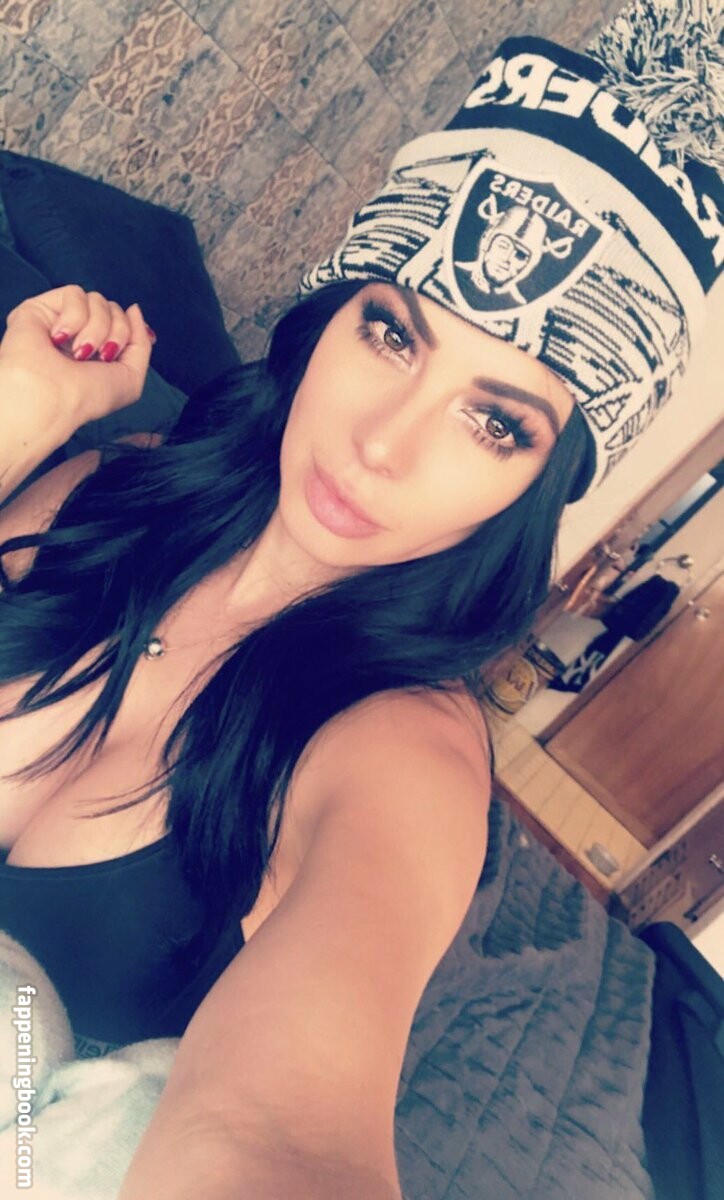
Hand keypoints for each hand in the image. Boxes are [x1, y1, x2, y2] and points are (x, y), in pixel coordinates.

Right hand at [0, 285, 154, 426]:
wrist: (51, 398)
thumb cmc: (87, 397)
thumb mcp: (131, 378)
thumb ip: (141, 343)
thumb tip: (133, 308)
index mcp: (97, 353)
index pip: (123, 323)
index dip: (132, 329)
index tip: (127, 349)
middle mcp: (79, 336)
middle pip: (115, 310)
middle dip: (118, 333)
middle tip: (103, 356)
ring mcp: (60, 322)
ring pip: (98, 300)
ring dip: (97, 328)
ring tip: (79, 353)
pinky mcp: (40, 308)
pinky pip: (75, 293)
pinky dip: (75, 317)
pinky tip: (58, 338)